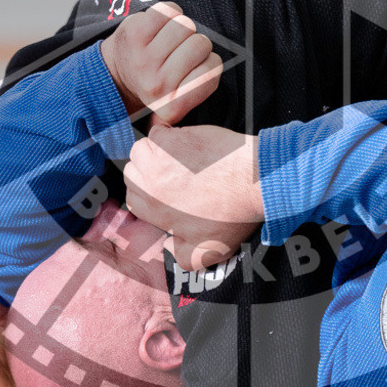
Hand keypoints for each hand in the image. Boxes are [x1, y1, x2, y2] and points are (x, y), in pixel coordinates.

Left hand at [100, 1, 221, 125]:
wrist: (117, 73)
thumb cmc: (158, 81)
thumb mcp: (181, 99)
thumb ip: (202, 88)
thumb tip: (206, 71)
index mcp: (172, 106)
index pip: (213, 70)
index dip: (208, 63)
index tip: (193, 70)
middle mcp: (157, 85)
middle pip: (201, 44)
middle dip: (196, 44)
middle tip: (181, 52)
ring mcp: (143, 58)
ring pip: (186, 26)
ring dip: (182, 28)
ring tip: (170, 40)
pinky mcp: (134, 33)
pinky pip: (169, 10)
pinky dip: (170, 14)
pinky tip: (161, 27)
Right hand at [124, 123, 262, 269]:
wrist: (254, 181)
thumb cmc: (235, 212)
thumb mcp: (208, 252)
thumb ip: (182, 257)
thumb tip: (169, 247)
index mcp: (156, 211)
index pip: (133, 200)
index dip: (148, 194)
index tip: (162, 189)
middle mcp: (152, 185)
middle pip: (132, 174)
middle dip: (147, 172)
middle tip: (169, 171)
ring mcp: (161, 160)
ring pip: (140, 151)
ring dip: (153, 151)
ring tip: (174, 155)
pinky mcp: (174, 139)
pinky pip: (158, 130)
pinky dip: (168, 132)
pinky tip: (185, 141)